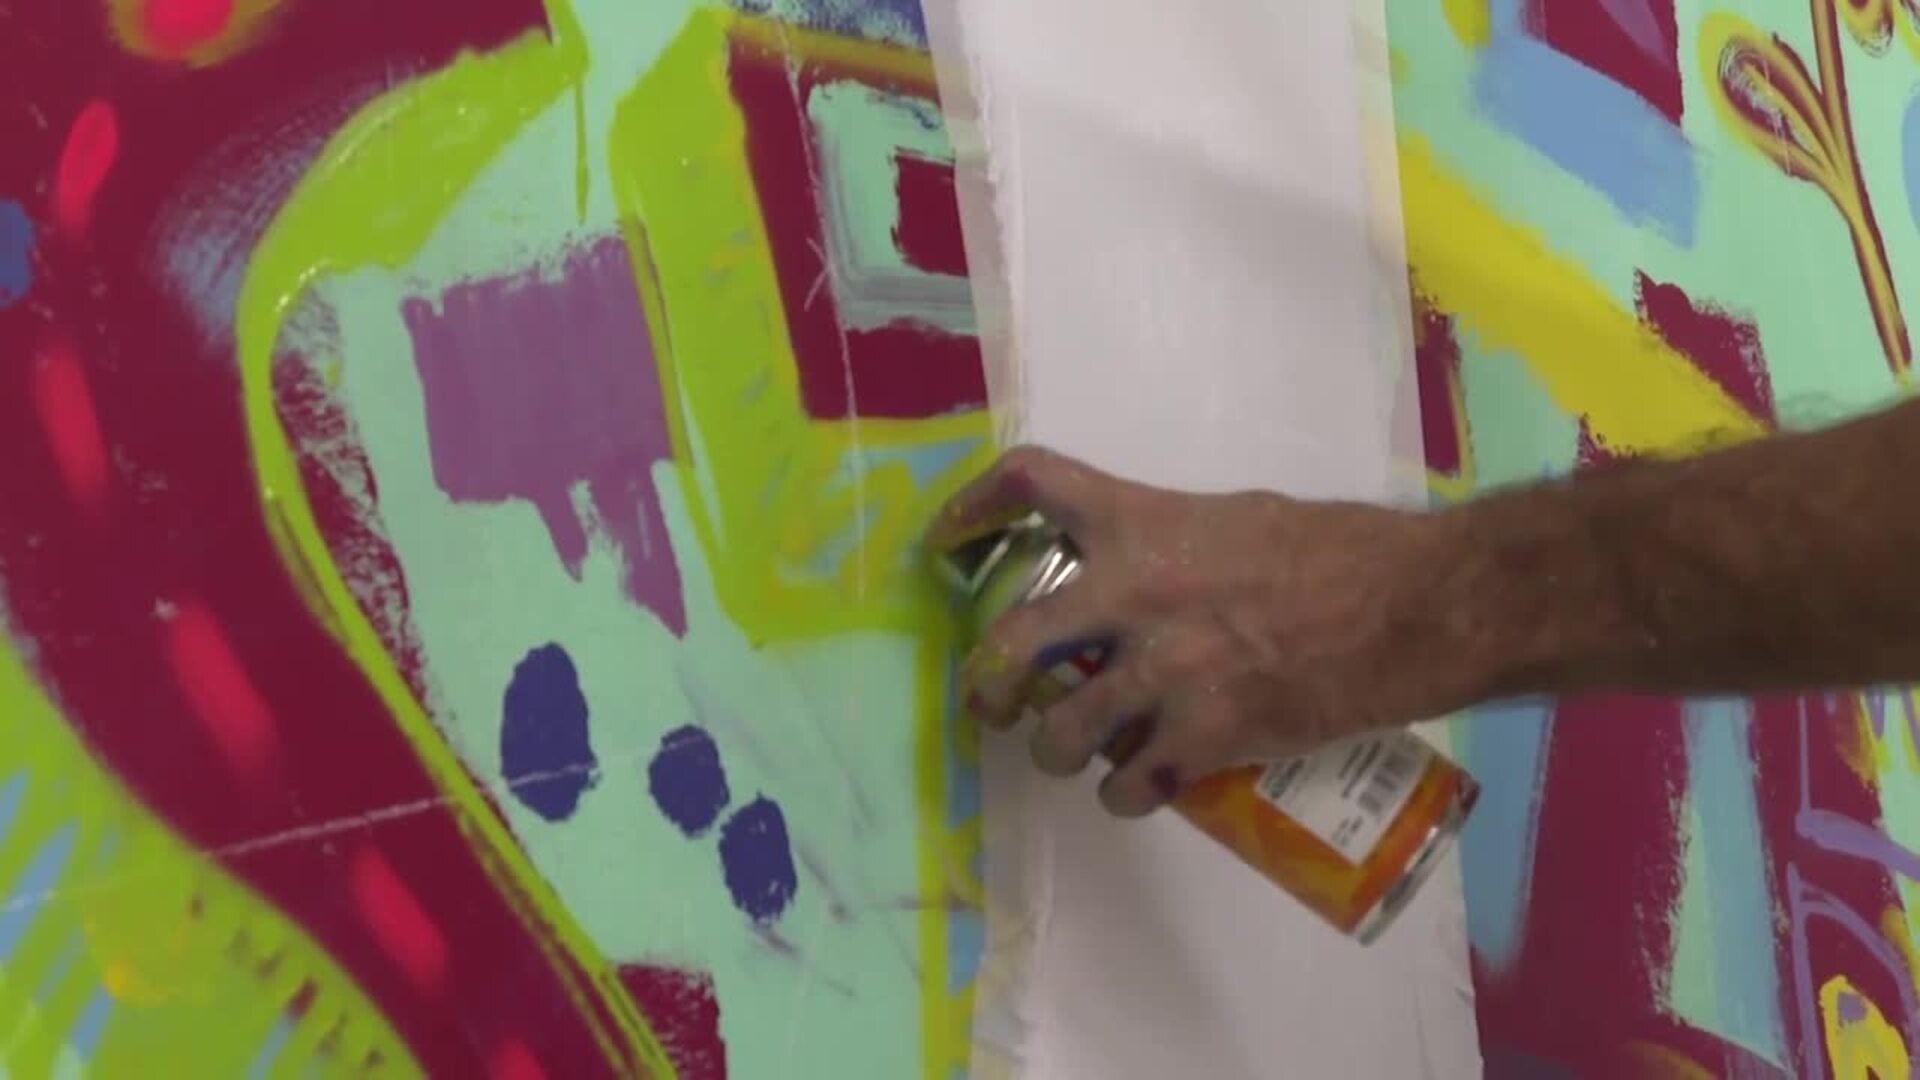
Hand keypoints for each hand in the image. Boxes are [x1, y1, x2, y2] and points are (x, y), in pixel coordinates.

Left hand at [929, 446, 1466, 818]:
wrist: (1415, 608)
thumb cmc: (1340, 550)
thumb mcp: (1237, 519)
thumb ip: (1171, 542)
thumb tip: (1137, 575)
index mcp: (1139, 523)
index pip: (1028, 483)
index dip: (968, 505)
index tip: (942, 538)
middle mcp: (1132, 595)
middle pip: (1010, 642)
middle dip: (986, 681)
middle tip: (990, 700)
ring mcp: (1162, 675)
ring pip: (1060, 734)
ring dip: (1057, 750)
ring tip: (1073, 752)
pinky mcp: (1201, 741)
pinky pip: (1128, 786)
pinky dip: (1124, 794)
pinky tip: (1137, 787)